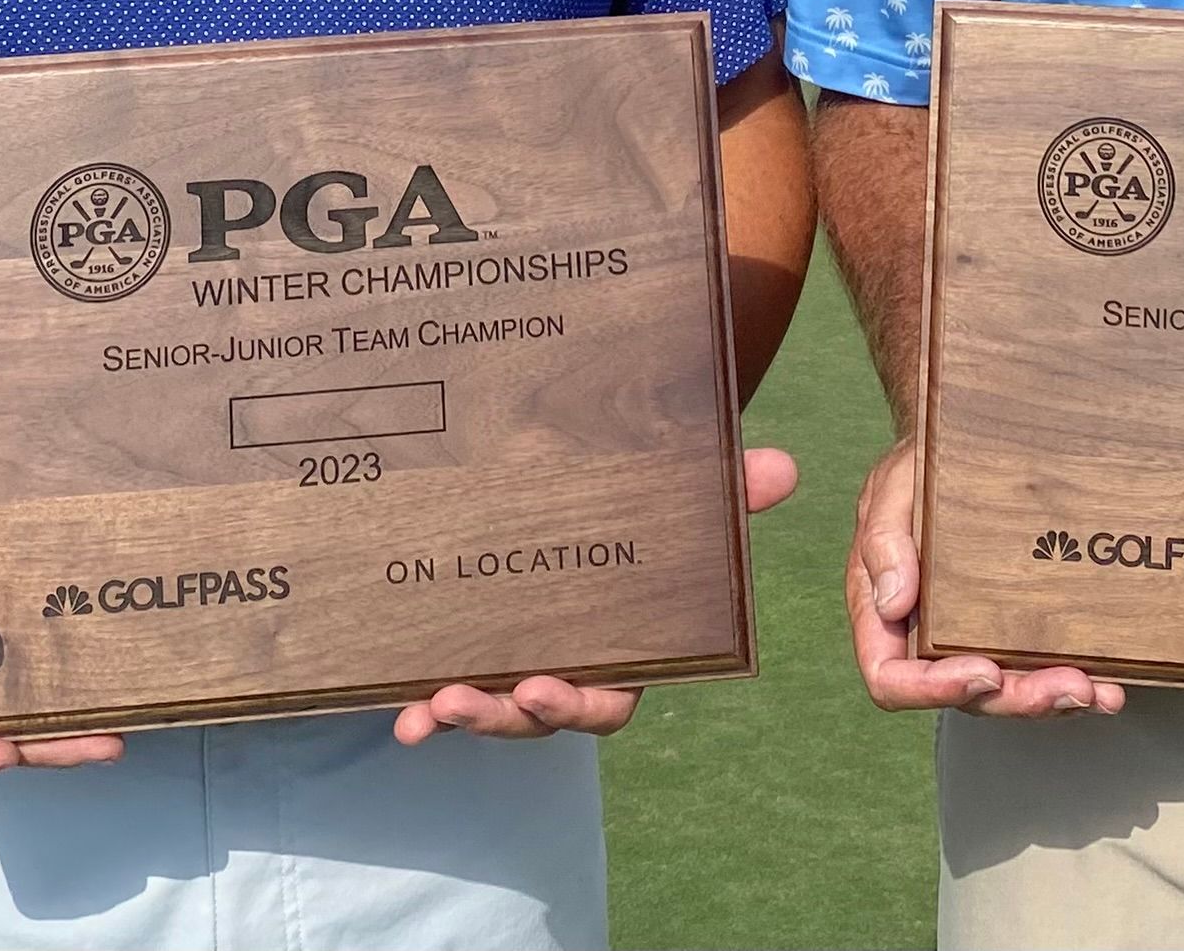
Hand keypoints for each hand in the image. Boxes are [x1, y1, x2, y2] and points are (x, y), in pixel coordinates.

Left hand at [393, 447, 799, 744]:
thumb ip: (730, 487)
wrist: (577, 477)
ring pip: (492, 707)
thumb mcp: (681, 492)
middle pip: (542, 712)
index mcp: (620, 645)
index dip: (578, 703)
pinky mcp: (466, 645)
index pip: (609, 695)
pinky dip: (421, 707)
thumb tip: (785, 467)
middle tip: (471, 698)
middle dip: (508, 716)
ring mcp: (514, 659)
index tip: (546, 689)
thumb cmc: (644, 501)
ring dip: (462, 715)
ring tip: (432, 707)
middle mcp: (567, 663)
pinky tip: (398, 713)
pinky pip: (445, 688)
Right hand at [847, 438, 1121, 718]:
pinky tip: (1108, 684)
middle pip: (966, 695)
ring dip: (1054, 699)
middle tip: (1067, 686)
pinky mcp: (1012, 631)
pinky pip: (1038, 669)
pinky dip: (1076, 681)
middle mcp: (927, 641)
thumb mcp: (890, 493)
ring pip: (1009, 693)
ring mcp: (972, 640)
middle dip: (1020, 698)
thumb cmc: (914, 477)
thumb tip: (893, 603)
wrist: (956, 455)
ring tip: (1096, 690)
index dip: (934, 690)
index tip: (984, 673)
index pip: (892, 677)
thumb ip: (884, 542)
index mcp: (884, 618)